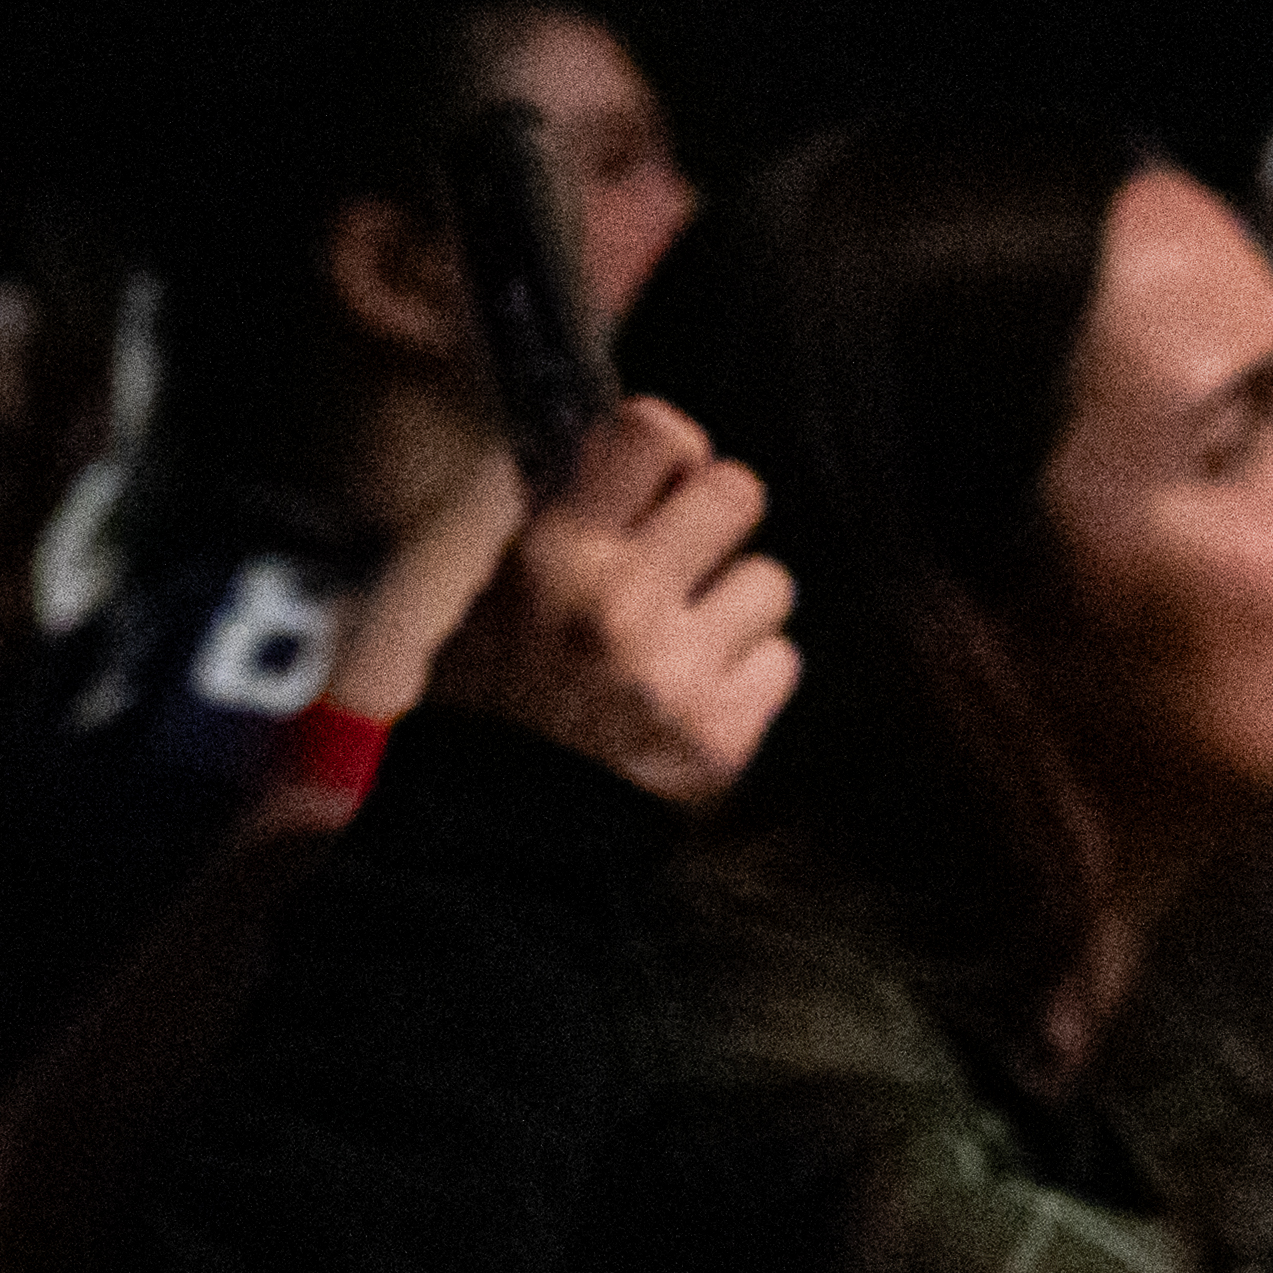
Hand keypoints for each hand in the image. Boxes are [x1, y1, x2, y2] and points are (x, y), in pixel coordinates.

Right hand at [416, 398, 799, 806]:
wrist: (498, 838)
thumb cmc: (490, 710)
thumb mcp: (493, 599)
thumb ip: (561, 525)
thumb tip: (623, 456)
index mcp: (554, 559)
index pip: (651, 433)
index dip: (669, 448)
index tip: (663, 476)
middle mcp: (621, 602)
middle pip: (737, 491)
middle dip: (717, 518)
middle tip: (689, 555)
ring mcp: (679, 670)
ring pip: (772, 581)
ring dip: (737, 606)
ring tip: (688, 642)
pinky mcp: (724, 732)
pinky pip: (782, 660)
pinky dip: (749, 674)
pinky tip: (701, 693)